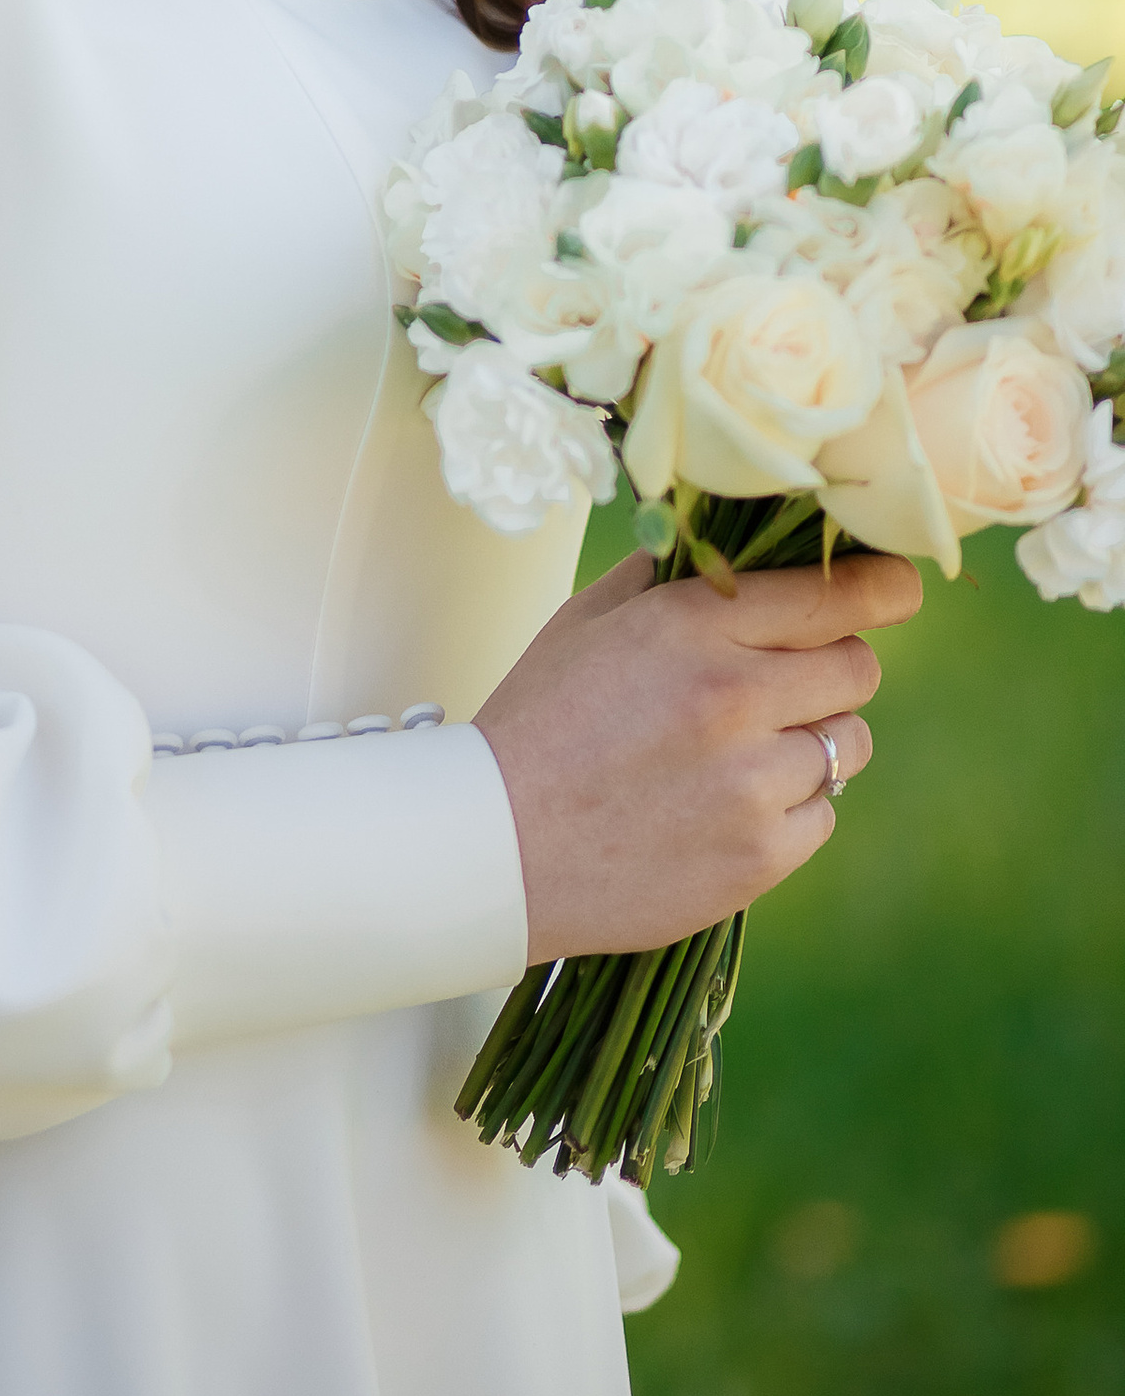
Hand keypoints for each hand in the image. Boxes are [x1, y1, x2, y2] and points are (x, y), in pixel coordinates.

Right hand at [474, 546, 922, 961]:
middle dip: (833, 669)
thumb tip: (736, 540)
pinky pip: (822, 815)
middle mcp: (732, 696)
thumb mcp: (587, 623)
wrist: (496, 847)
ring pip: (848, 744)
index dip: (883, 588)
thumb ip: (668, 576)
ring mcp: (752, 781)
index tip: (899, 588)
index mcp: (689, 626)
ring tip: (741, 757)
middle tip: (780, 686)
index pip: (834, 593)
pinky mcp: (761, 855)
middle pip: (859, 667)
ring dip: (811, 743)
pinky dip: (788, 811)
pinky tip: (723, 810)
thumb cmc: (539, 721)